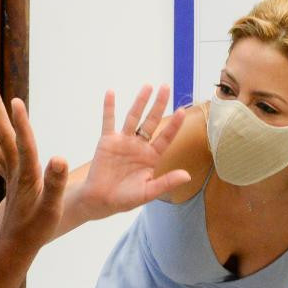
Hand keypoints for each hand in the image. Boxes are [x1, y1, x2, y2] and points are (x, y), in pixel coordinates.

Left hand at [0, 80, 66, 253]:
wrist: (16, 246)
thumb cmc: (37, 229)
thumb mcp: (51, 209)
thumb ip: (54, 184)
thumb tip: (58, 158)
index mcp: (26, 175)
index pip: (23, 144)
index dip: (20, 123)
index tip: (14, 99)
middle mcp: (14, 169)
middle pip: (1, 134)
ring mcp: (9, 172)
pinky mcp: (8, 178)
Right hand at [74, 84, 190, 220]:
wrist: (100, 201)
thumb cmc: (125, 198)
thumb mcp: (148, 192)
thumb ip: (166, 182)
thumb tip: (187, 176)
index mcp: (151, 157)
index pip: (165, 137)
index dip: (173, 125)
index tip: (182, 111)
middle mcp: (139, 146)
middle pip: (151, 121)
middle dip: (159, 104)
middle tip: (166, 87)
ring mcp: (123, 141)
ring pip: (133, 117)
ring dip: (140, 102)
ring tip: (148, 86)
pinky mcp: (107, 141)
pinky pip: (108, 121)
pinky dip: (109, 107)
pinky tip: (111, 93)